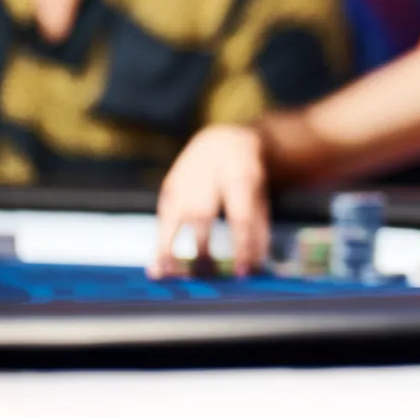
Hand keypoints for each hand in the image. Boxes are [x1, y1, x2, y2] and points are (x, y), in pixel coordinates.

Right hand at [149, 124, 269, 277]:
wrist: (220, 141)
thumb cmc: (245, 174)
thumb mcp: (259, 194)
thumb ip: (258, 226)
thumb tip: (256, 265)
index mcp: (239, 174)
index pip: (240, 215)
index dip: (242, 245)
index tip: (243, 272)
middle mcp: (207, 176)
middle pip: (203, 216)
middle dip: (204, 250)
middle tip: (208, 278)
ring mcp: (184, 180)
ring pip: (175, 217)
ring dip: (172, 251)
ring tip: (174, 279)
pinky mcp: (169, 187)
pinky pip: (163, 219)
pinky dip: (160, 244)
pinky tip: (159, 268)